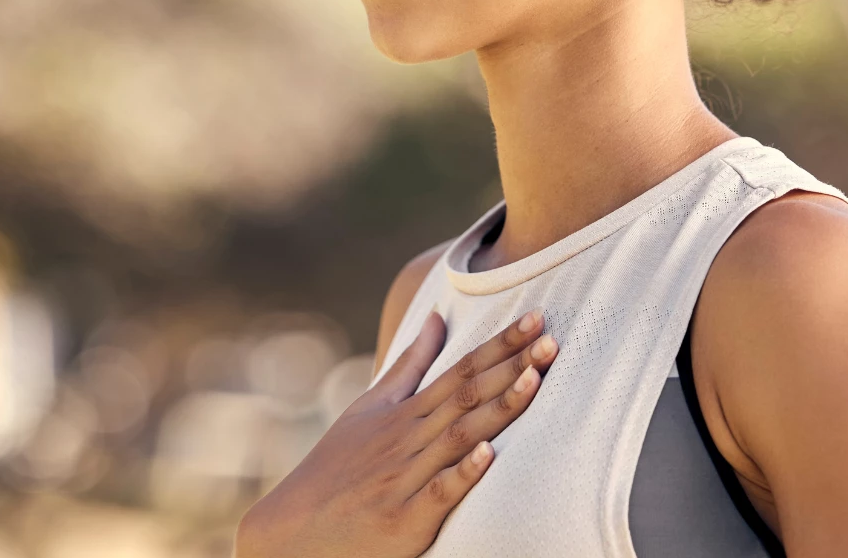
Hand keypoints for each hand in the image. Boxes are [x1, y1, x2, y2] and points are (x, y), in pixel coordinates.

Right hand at [234, 308, 558, 557]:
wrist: (294, 529)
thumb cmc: (337, 466)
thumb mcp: (368, 408)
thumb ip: (408, 365)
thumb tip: (436, 317)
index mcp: (404, 412)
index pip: (460, 370)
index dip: (500, 345)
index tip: (536, 320)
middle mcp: (408, 438)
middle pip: (466, 395)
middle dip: (511, 366)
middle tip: (553, 338)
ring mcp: (406, 477)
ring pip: (459, 436)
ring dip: (499, 407)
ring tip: (534, 380)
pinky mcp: (405, 519)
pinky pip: (438, 493)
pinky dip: (463, 473)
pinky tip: (489, 454)